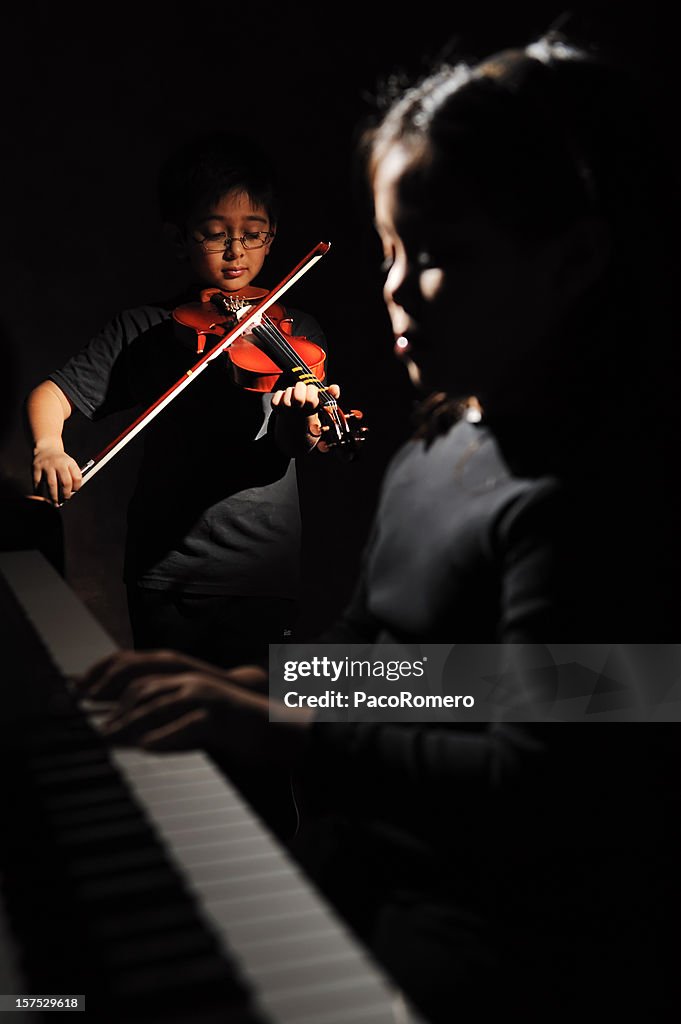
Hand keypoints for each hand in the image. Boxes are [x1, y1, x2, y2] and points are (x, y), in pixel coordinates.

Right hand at [32, 445, 81, 504]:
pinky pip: (38, 483)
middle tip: (65, 499)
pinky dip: (39, 492)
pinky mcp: (36, 468)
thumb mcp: (69, 464)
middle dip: (66, 494)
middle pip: (65, 481)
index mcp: (69, 462)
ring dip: (54, 496)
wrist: (46, 448)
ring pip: (52, 484)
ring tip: (55, 503)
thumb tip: (72, 493)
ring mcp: (47, 466)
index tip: (74, 491)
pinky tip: (42, 498)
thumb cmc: (60, 461)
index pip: (77, 477)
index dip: (77, 486)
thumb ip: (73, 476)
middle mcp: (59, 463)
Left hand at [75, 649, 312, 759]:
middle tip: (97, 735)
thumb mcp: (199, 716)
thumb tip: (136, 735)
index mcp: (186, 678)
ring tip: (111, 742)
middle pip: (143, 691)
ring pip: (159, 706)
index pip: (138, 676)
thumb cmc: (237, 728)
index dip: (110, 688)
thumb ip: (171, 717)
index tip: (87, 705)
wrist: (279, 730)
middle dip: (116, 712)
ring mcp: (206, 698)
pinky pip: (185, 726)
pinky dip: (164, 738)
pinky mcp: (219, 718)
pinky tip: (147, 749)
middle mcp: (193, 682)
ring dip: (131, 726)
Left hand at [271, 382, 340, 453]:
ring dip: (291, 391)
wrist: (296, 428)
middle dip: (301, 388)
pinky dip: (280, 394)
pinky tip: (285, 399)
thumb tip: (334, 388)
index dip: (312, 392)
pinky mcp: (276, 407)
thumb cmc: (311, 411)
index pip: (311, 399)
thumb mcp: (324, 405)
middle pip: (298, 396)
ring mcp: (286, 409)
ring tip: (295, 397)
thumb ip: (331, 395)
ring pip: (288, 391)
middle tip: (303, 392)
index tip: (313, 395)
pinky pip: (277, 394)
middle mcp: (298, 411)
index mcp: (311, 411)